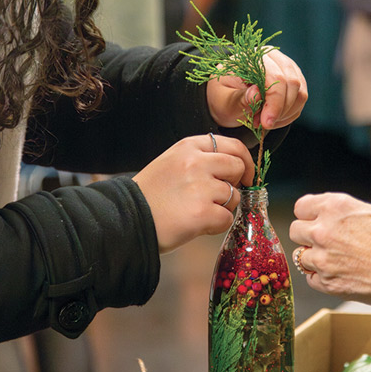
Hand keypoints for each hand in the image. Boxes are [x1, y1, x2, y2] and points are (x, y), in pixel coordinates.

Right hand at [133, 134, 253, 252]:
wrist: (126, 220)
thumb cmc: (149, 196)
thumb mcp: (171, 163)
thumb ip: (199, 159)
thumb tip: (233, 167)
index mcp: (188, 147)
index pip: (232, 145)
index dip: (244, 161)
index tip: (245, 174)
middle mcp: (196, 162)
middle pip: (238, 167)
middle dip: (236, 184)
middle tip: (221, 197)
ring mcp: (200, 187)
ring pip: (234, 195)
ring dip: (223, 207)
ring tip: (199, 212)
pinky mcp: (202, 213)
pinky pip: (227, 218)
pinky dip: (216, 226)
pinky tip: (197, 225)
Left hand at [206, 49, 306, 129]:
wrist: (227, 98)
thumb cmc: (223, 97)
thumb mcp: (223, 101)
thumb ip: (239, 98)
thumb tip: (257, 93)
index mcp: (253, 57)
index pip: (274, 77)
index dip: (274, 102)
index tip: (266, 123)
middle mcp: (274, 58)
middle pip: (292, 84)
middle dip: (279, 110)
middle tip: (262, 124)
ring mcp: (288, 68)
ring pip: (300, 93)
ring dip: (284, 113)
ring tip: (264, 120)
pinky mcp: (295, 80)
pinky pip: (301, 100)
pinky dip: (289, 114)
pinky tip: (272, 118)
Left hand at [289, 192, 370, 307]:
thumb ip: (356, 211)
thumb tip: (352, 214)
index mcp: (336, 207)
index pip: (301, 207)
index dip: (308, 214)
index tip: (315, 220)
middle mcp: (324, 231)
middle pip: (295, 231)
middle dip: (307, 235)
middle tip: (324, 241)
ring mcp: (323, 259)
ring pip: (300, 257)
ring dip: (314, 258)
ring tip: (335, 260)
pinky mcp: (327, 283)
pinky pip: (311, 279)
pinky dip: (321, 278)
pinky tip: (339, 274)